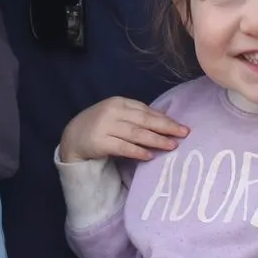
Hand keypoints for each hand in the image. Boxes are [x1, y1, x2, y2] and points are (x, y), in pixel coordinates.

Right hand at [59, 96, 187, 163]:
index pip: (146, 110)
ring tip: (171, 145)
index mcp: (119, 102)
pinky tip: (149, 156)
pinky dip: (137, 151)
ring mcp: (105, 126)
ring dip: (155, 140)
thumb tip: (165, 123)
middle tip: (184, 133)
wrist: (73, 137)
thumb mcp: (117, 115)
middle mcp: (113, 111)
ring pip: (135, 133)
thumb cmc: (101, 125)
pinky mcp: (99, 142)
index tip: (181, 126)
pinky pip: (122, 147)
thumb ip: (136, 117)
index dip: (164, 118)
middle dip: (166, 127)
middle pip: (144, 120)